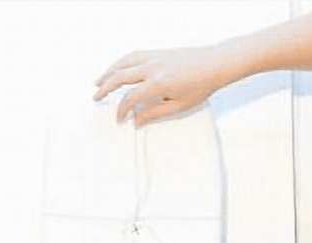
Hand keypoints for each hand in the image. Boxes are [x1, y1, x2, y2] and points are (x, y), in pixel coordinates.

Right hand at [92, 45, 237, 126]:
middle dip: (105, 88)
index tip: (120, 118)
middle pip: (120, 77)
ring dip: (108, 72)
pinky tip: (116, 68)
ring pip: (123, 63)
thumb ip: (154, 114)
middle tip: (96, 97)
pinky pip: (132, 56)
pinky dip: (120, 62)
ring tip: (98, 81)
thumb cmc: (201, 85)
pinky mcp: (157, 52)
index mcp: (158, 84)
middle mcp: (152, 68)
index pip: (130, 98)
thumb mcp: (179, 106)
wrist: (215, 63)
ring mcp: (153, 57)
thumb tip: (136, 121)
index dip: (122, 110)